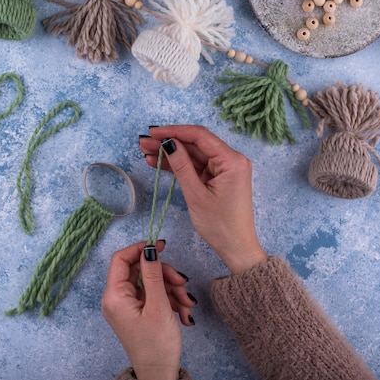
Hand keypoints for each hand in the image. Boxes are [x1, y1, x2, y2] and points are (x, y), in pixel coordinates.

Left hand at [101, 241, 195, 379]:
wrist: (160, 375)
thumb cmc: (156, 346)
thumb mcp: (158, 306)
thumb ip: (154, 274)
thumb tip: (149, 249)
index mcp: (114, 296)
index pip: (121, 259)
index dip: (141, 249)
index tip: (161, 245)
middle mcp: (117, 299)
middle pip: (140, 270)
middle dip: (165, 274)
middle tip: (182, 282)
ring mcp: (128, 305)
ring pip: (151, 281)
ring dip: (172, 289)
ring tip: (186, 304)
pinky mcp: (139, 311)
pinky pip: (155, 294)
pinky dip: (170, 299)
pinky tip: (183, 312)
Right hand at [140, 125, 267, 273]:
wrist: (235, 247)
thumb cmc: (221, 225)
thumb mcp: (196, 194)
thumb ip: (182, 166)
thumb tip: (168, 143)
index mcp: (232, 161)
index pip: (200, 136)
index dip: (174, 131)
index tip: (153, 132)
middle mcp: (231, 160)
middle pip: (195, 144)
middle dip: (169, 142)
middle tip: (144, 142)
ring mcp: (224, 169)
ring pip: (193, 155)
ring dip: (171, 153)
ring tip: (146, 152)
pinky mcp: (218, 178)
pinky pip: (196, 166)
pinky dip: (179, 165)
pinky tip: (158, 163)